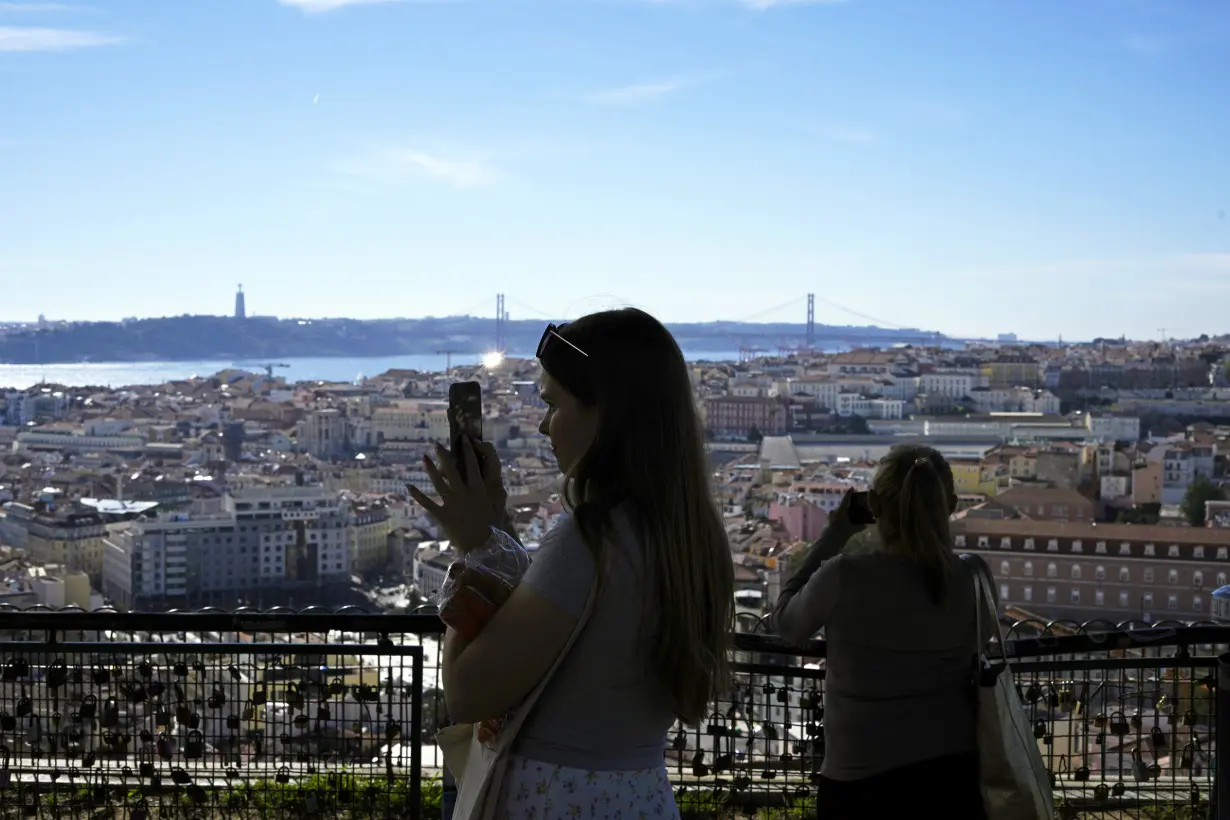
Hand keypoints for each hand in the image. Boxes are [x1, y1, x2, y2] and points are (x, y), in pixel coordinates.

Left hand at [409, 437, 504, 553]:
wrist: (481, 546)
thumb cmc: (492, 528)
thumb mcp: (498, 507)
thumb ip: (496, 493)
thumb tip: (497, 483)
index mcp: (478, 490)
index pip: (472, 465)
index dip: (467, 451)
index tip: (464, 440)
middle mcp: (464, 493)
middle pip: (452, 470)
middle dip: (444, 455)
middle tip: (436, 444)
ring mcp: (452, 504)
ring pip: (438, 482)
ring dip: (430, 469)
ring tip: (424, 457)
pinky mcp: (442, 515)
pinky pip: (427, 503)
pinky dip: (417, 495)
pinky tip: (409, 486)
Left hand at [829, 488, 869, 534]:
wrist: (826, 545)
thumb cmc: (839, 536)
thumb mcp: (851, 531)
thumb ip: (859, 527)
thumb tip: (866, 525)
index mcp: (839, 510)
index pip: (845, 499)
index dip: (849, 493)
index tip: (852, 488)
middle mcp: (834, 511)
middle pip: (843, 506)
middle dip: (850, 505)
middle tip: (857, 506)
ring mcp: (830, 517)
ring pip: (840, 512)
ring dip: (846, 513)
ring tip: (853, 515)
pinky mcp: (828, 522)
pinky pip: (836, 517)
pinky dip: (842, 518)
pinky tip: (847, 522)